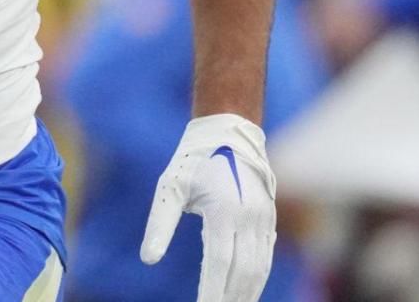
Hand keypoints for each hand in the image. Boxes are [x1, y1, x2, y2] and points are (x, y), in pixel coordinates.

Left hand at [141, 114, 275, 301]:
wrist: (229, 132)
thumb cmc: (193, 161)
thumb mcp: (170, 188)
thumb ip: (159, 225)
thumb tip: (148, 259)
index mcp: (224, 211)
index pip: (218, 263)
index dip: (211, 292)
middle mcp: (249, 217)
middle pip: (242, 272)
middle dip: (229, 298)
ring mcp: (263, 219)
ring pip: (259, 268)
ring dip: (246, 294)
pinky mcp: (269, 219)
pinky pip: (266, 257)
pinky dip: (256, 279)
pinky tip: (244, 293)